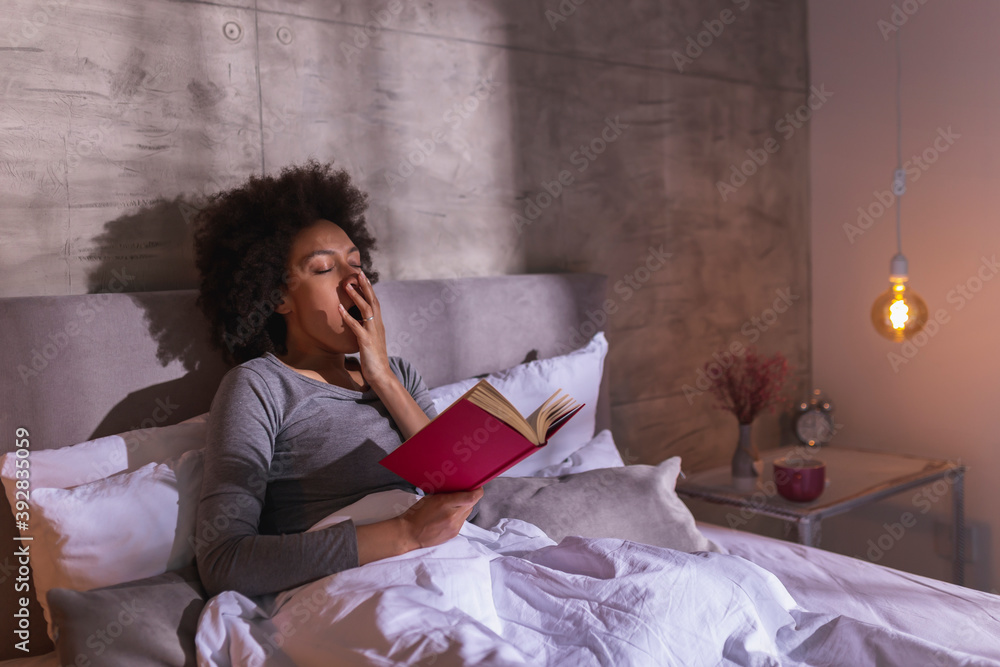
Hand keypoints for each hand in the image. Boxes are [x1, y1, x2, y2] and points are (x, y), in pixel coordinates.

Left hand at [338, 271, 392, 386]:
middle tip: (359, 273)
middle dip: (366, 287)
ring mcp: (373, 333)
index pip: (375, 303)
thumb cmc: (374, 360)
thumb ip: (365, 331)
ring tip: (348, 286)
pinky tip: (339, 309)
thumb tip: (357, 323)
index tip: (363, 277)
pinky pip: (356, 326)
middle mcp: (377, 326)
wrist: (381, 375)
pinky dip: (347, 316)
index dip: (369, 290)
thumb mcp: (369, 341)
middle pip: (373, 302)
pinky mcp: (366, 342)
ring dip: (357, 297)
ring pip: (366, 310)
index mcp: (378, 325)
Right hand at [398, 488, 483, 549]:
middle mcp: (453, 516)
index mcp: (445, 504)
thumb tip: (461, 489)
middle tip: (461, 495)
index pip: (471, 497)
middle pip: (471, 504)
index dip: (477, 491)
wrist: (409, 533)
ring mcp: (454, 527)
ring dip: (464, 508)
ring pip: (467, 513)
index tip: (477, 487)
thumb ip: (448, 494)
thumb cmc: (417, 513)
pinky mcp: (454, 534)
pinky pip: (462, 522)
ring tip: (452, 507)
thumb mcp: (431, 498)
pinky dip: (458, 517)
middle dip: (469, 499)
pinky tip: (448, 517)